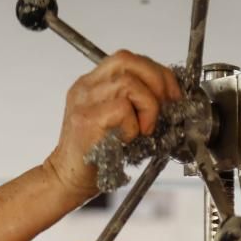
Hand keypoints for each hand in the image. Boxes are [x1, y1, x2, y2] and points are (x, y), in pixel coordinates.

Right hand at [44, 52, 181, 199]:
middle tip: (166, 107)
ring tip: (145, 129)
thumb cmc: (97, 156)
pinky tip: (127, 139)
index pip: (128, 59)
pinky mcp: (86, 120)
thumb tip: (172, 98)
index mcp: (93, 83)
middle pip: (127, 61)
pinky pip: (121, 109)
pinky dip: (133, 126)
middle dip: (157, 82)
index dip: (156, 72)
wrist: (68, 180)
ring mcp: (84, 101)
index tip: (171, 94)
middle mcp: (86, 87)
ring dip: (148, 107)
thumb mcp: (120, 122)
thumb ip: (137, 103)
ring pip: (128, 83)